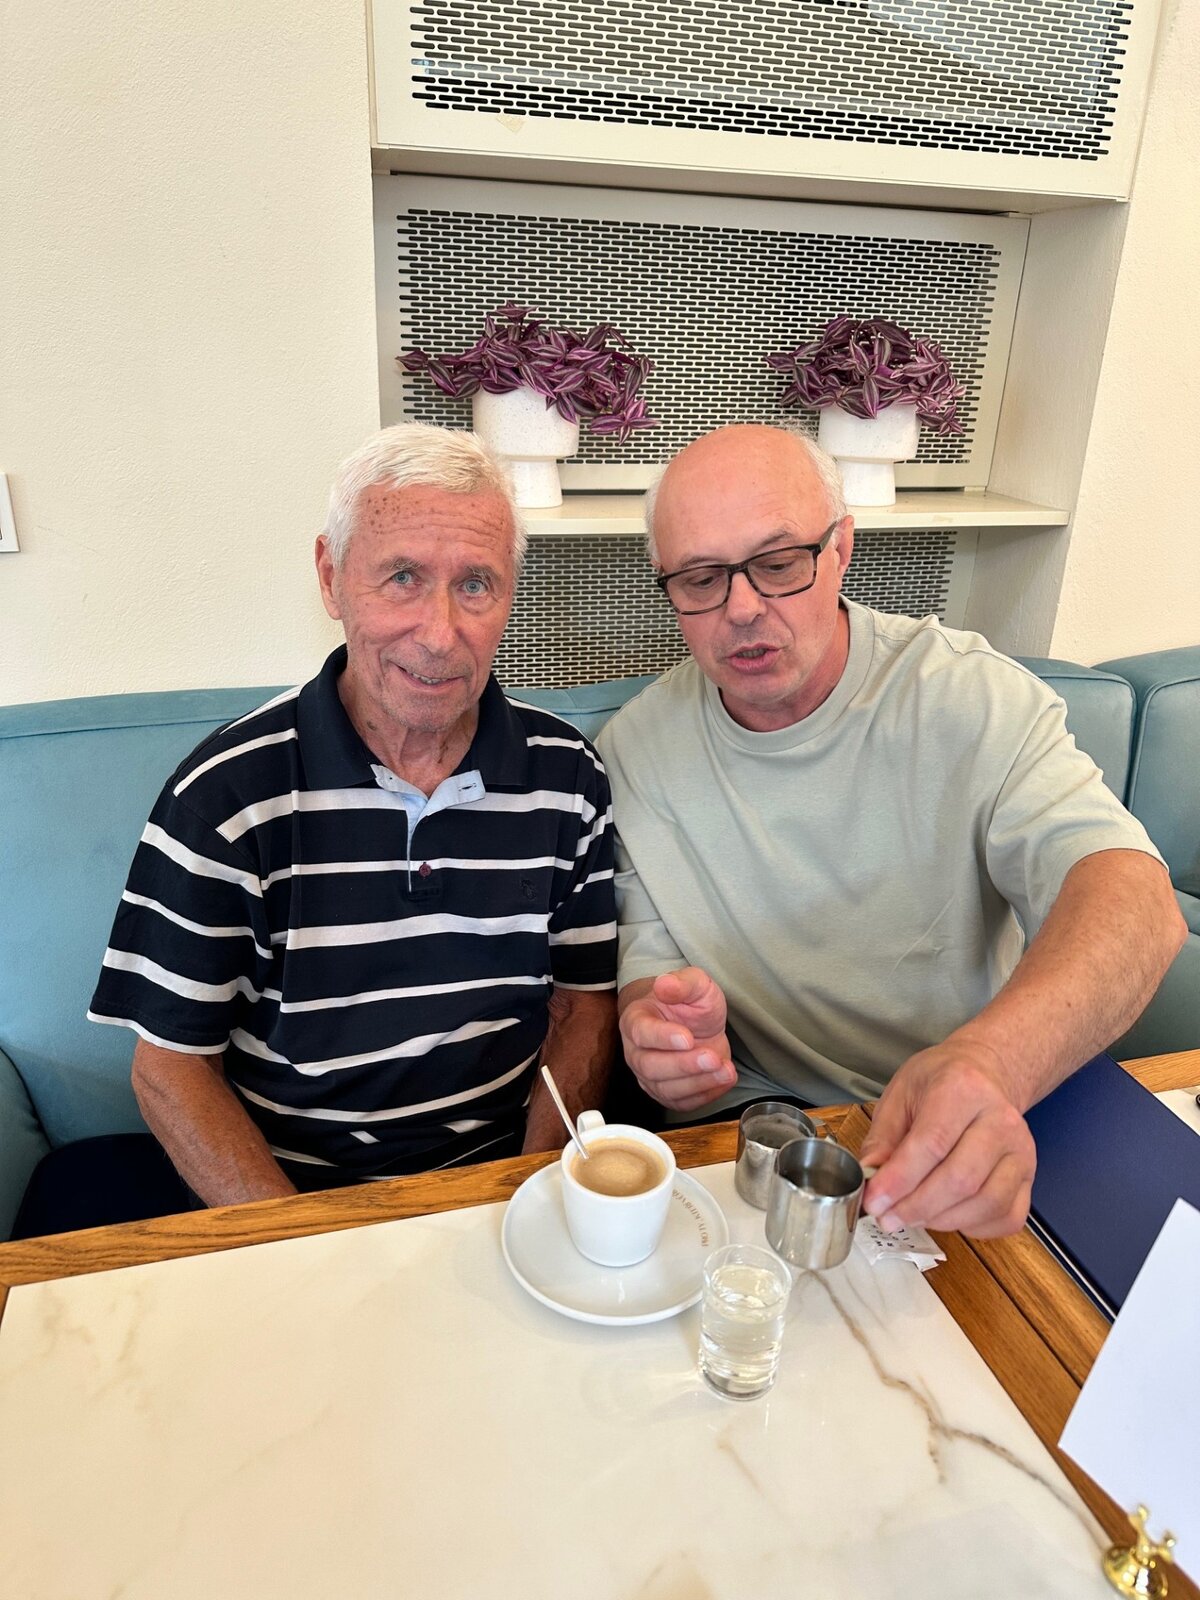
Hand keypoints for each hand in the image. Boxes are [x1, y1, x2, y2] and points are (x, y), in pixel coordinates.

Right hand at [619, 967, 737, 1111]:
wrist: (696, 1024)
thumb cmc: (689, 1004)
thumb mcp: (695, 984)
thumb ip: (682, 983)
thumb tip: (664, 984)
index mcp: (636, 1019)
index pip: (642, 1032)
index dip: (663, 1037)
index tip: (687, 1038)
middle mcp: (637, 1051)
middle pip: (651, 1067)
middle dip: (684, 1065)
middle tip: (712, 1057)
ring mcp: (649, 1076)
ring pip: (666, 1089)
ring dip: (698, 1083)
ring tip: (725, 1070)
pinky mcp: (666, 1093)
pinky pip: (681, 1103)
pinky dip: (705, 1095)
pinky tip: (723, 1079)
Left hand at [858, 1037, 1035, 1238]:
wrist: (985, 1073)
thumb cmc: (941, 1082)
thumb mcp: (901, 1093)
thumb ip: (882, 1136)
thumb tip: (870, 1176)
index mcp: (963, 1089)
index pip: (931, 1144)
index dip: (899, 1180)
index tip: (874, 1201)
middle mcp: (999, 1119)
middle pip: (960, 1179)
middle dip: (916, 1207)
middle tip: (887, 1216)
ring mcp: (1020, 1150)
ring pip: (985, 1203)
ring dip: (941, 1220)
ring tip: (911, 1215)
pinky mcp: (1029, 1176)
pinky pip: (1006, 1217)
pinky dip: (973, 1227)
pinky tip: (947, 1215)